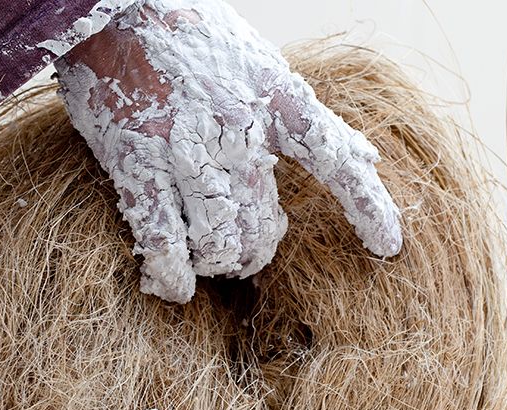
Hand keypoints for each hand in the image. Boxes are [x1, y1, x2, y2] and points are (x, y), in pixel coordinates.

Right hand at [55, 0, 401, 302]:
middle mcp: (239, 126)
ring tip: (209, 261)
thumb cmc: (197, 40)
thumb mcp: (267, 68)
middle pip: (264, 223)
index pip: (337, 160)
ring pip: (218, 239)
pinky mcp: (136, 161)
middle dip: (256, 251)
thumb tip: (368, 156)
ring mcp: (185, 147)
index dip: (369, 208)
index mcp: (277, 99)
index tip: (388, 247)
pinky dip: (171, 274)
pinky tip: (173, 285)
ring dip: (217, 262)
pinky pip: (161, 238)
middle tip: (244, 253)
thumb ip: (314, 119)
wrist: (118, 10)